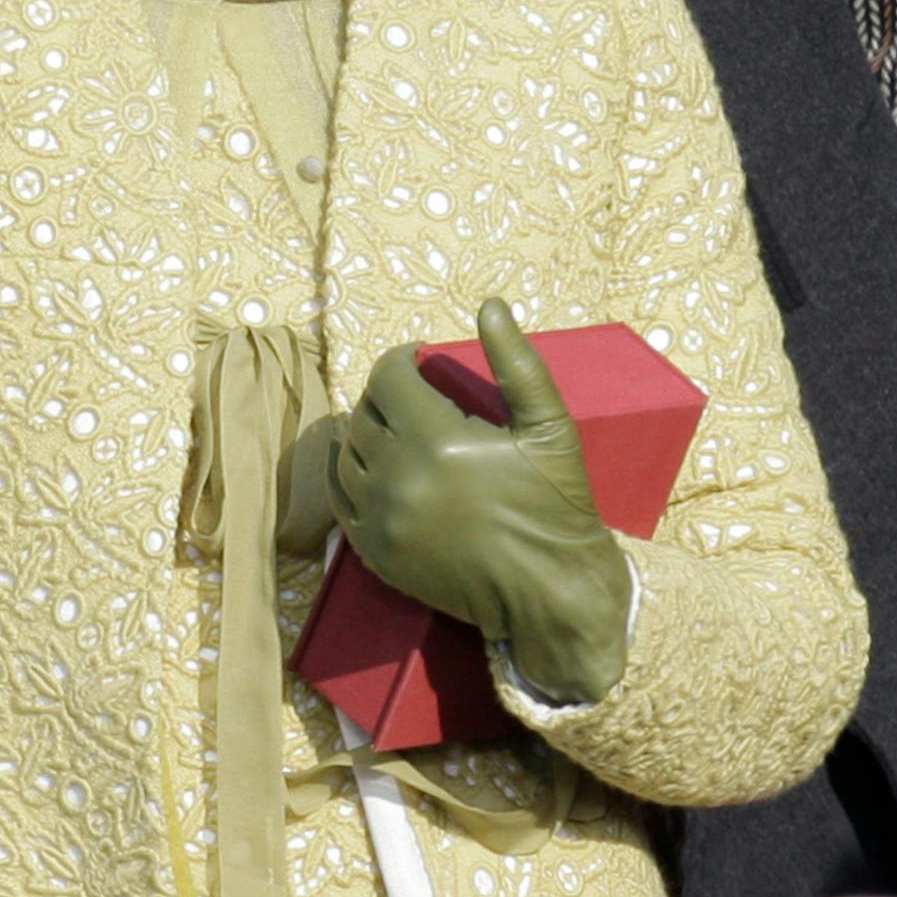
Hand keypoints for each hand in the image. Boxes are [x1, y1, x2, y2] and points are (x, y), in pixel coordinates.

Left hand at [331, 298, 632, 704]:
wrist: (548, 590)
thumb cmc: (555, 504)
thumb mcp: (549, 426)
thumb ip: (517, 362)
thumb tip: (490, 306)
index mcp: (436, 440)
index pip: (388, 378)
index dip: (400, 360)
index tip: (417, 360)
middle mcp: (397, 478)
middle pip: (363, 413)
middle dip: (384, 396)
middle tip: (409, 394)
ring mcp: (381, 518)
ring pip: (346, 455)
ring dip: (364, 433)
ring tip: (392, 427)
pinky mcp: (375, 552)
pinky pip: (341, 500)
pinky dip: (348, 475)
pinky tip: (366, 464)